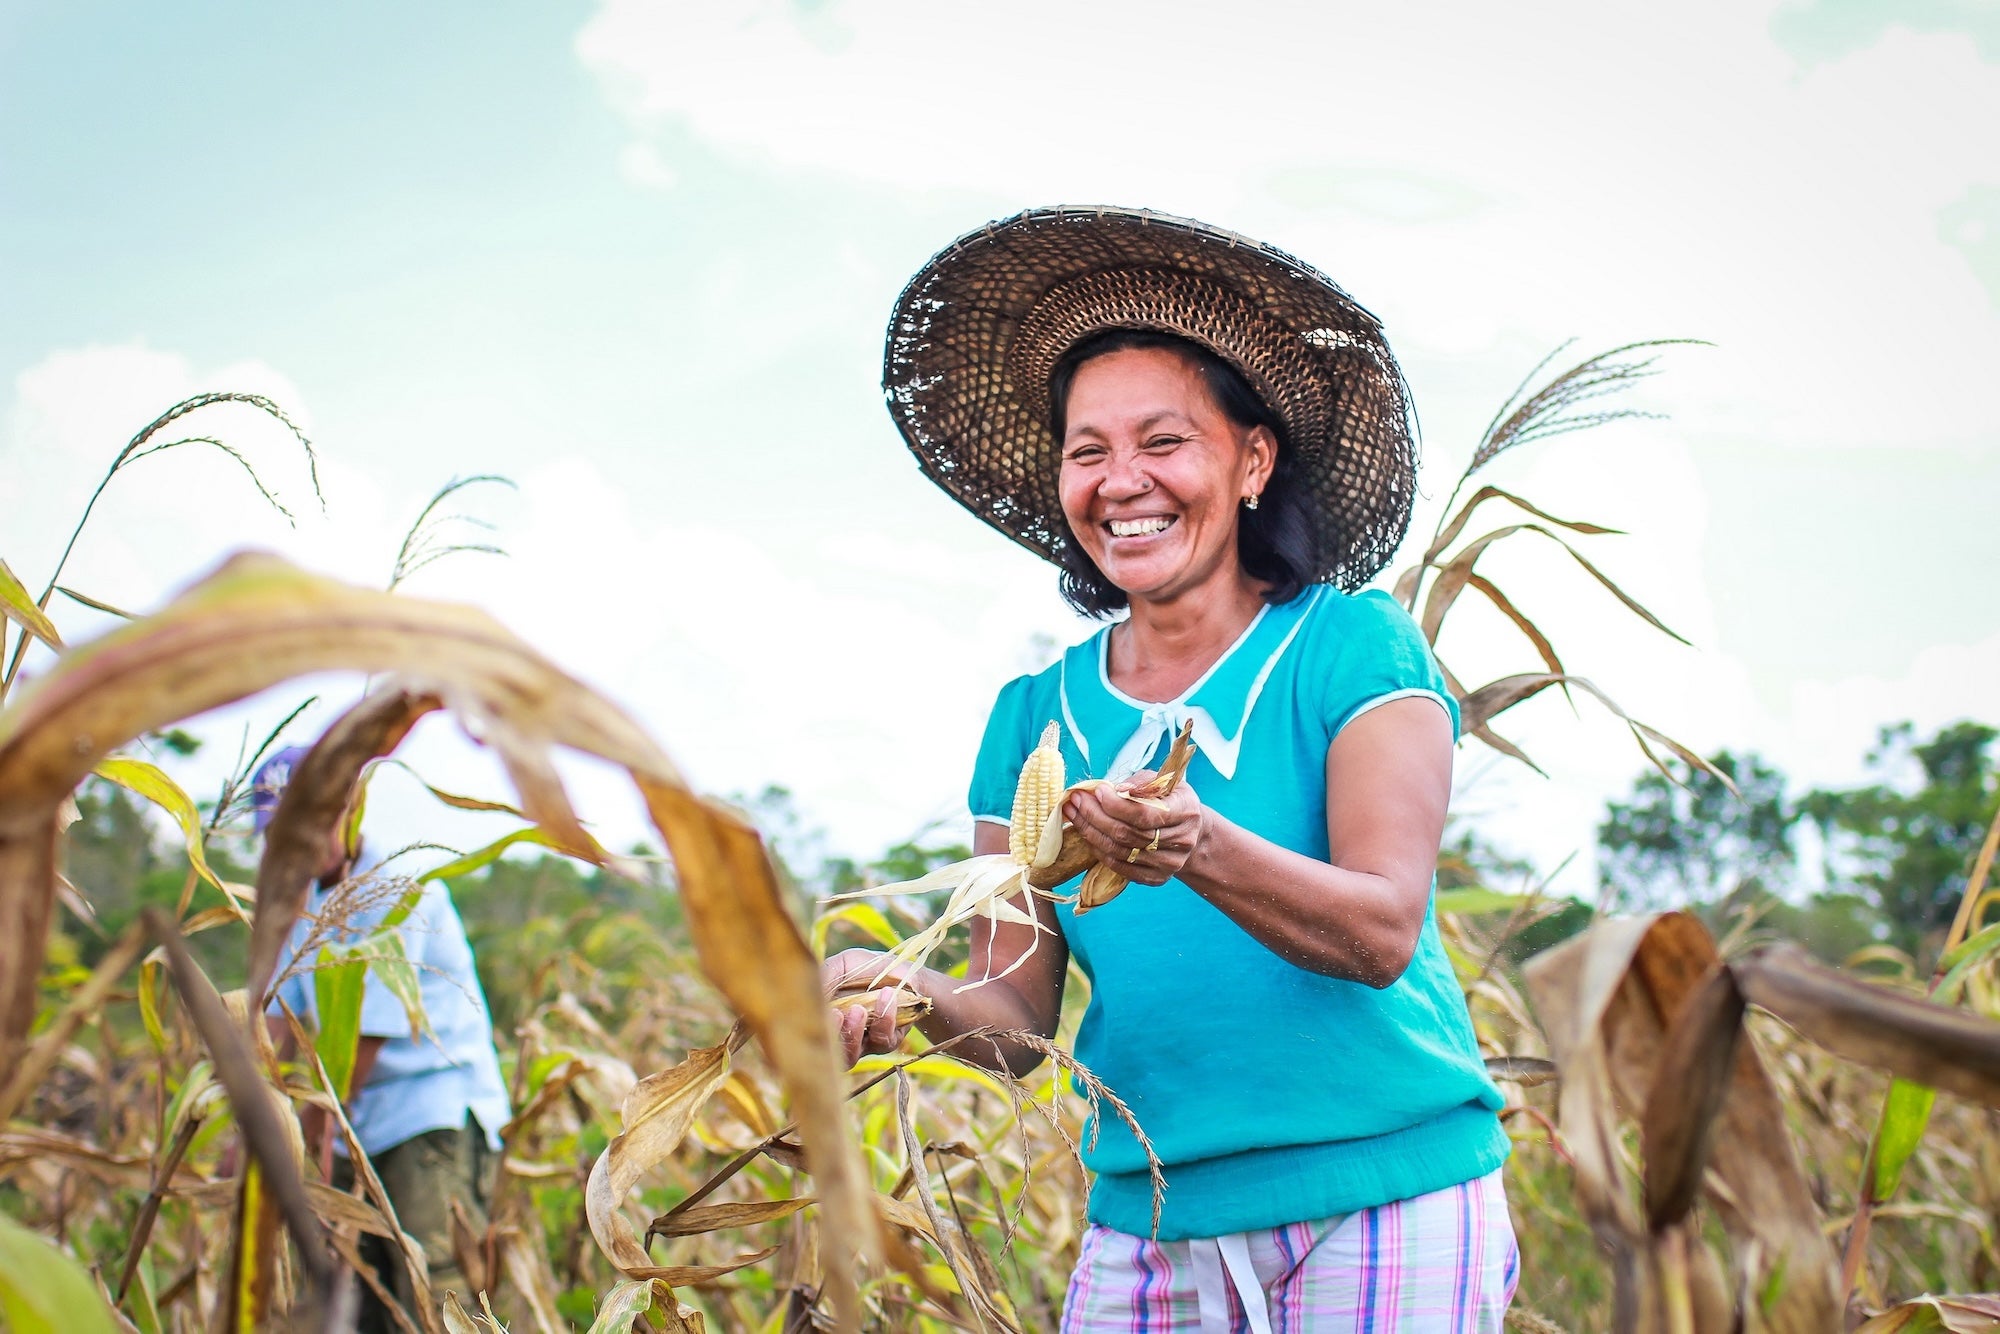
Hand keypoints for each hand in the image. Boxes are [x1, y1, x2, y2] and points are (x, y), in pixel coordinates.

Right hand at [821, 949, 920, 1067]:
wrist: (900, 970)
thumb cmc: (863, 969)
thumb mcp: (841, 965)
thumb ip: (826, 976)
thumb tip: (804, 989)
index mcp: (823, 1019)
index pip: (810, 1035)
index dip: (811, 1030)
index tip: (819, 1010)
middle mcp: (838, 1037)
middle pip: (823, 1053)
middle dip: (829, 1036)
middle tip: (839, 1014)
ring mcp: (861, 1044)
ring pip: (852, 1055)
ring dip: (854, 1032)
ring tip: (860, 1009)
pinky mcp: (887, 1042)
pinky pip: (883, 1039)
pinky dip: (885, 1018)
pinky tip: (887, 995)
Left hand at [1063, 771, 1202, 886]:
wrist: (1190, 832)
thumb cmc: (1170, 800)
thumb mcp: (1163, 782)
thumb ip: (1141, 782)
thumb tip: (1117, 789)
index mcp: (1186, 812)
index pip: (1145, 814)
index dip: (1116, 805)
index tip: (1097, 791)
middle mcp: (1182, 841)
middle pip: (1128, 834)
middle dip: (1095, 816)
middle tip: (1076, 801)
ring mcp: (1169, 864)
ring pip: (1120, 852)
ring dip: (1091, 832)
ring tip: (1074, 814)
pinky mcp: (1156, 878)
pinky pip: (1120, 867)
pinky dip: (1099, 851)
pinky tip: (1088, 834)